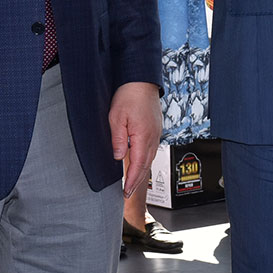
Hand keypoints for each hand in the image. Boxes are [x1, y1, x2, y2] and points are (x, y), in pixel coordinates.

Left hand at [108, 81, 161, 198]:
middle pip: (146, 165)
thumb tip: (119, 158)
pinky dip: (145, 161)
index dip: (131, 181)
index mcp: (143, 137)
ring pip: (149, 159)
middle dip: (137, 181)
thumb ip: (118, 139)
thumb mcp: (116, 117)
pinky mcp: (155, 129)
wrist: (142, 79)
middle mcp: (152, 138)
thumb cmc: (129, 94)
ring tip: (132, 183)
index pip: (138, 166)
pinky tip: (139, 163)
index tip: (125, 192)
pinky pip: (151, 150)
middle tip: (128, 193)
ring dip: (141, 172)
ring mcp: (155, 133)